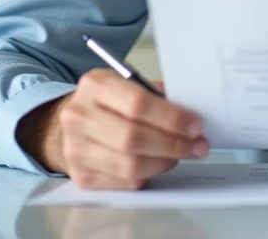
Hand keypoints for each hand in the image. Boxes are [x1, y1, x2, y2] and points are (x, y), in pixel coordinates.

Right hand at [19, 69, 208, 189]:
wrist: (69, 124)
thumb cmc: (107, 103)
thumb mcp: (127, 84)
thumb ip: (156, 95)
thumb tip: (191, 115)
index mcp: (95, 84)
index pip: (137, 103)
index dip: (171, 118)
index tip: (194, 125)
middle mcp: (79, 115)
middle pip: (133, 137)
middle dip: (173, 144)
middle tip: (198, 146)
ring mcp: (76, 148)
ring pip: (130, 165)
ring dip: (164, 162)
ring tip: (180, 155)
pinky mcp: (80, 176)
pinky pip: (123, 182)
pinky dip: (148, 176)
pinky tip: (158, 164)